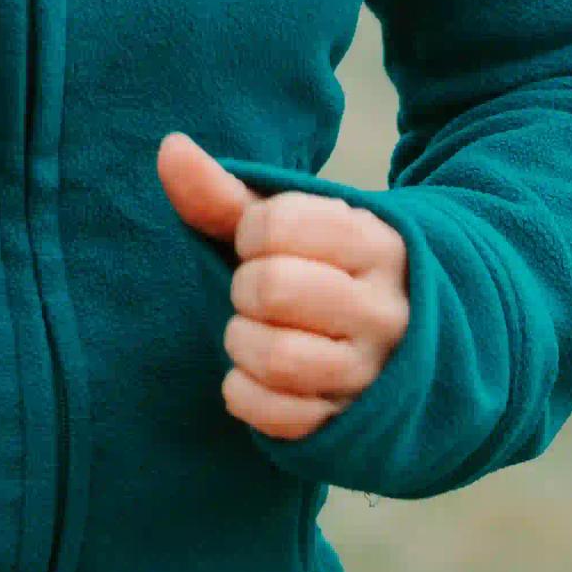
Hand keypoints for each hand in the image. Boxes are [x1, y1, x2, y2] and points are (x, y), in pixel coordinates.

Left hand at [155, 131, 410, 441]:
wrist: (401, 337)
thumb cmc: (323, 268)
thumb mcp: (287, 224)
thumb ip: (225, 193)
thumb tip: (170, 148)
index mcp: (376, 245)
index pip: (279, 225)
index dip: (250, 232)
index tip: (262, 243)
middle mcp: (384, 310)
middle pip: (273, 289)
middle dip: (245, 286)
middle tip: (257, 289)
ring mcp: (372, 373)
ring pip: (276, 357)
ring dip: (242, 341)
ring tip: (255, 329)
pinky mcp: (350, 422)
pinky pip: (276, 415)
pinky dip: (246, 393)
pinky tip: (254, 374)